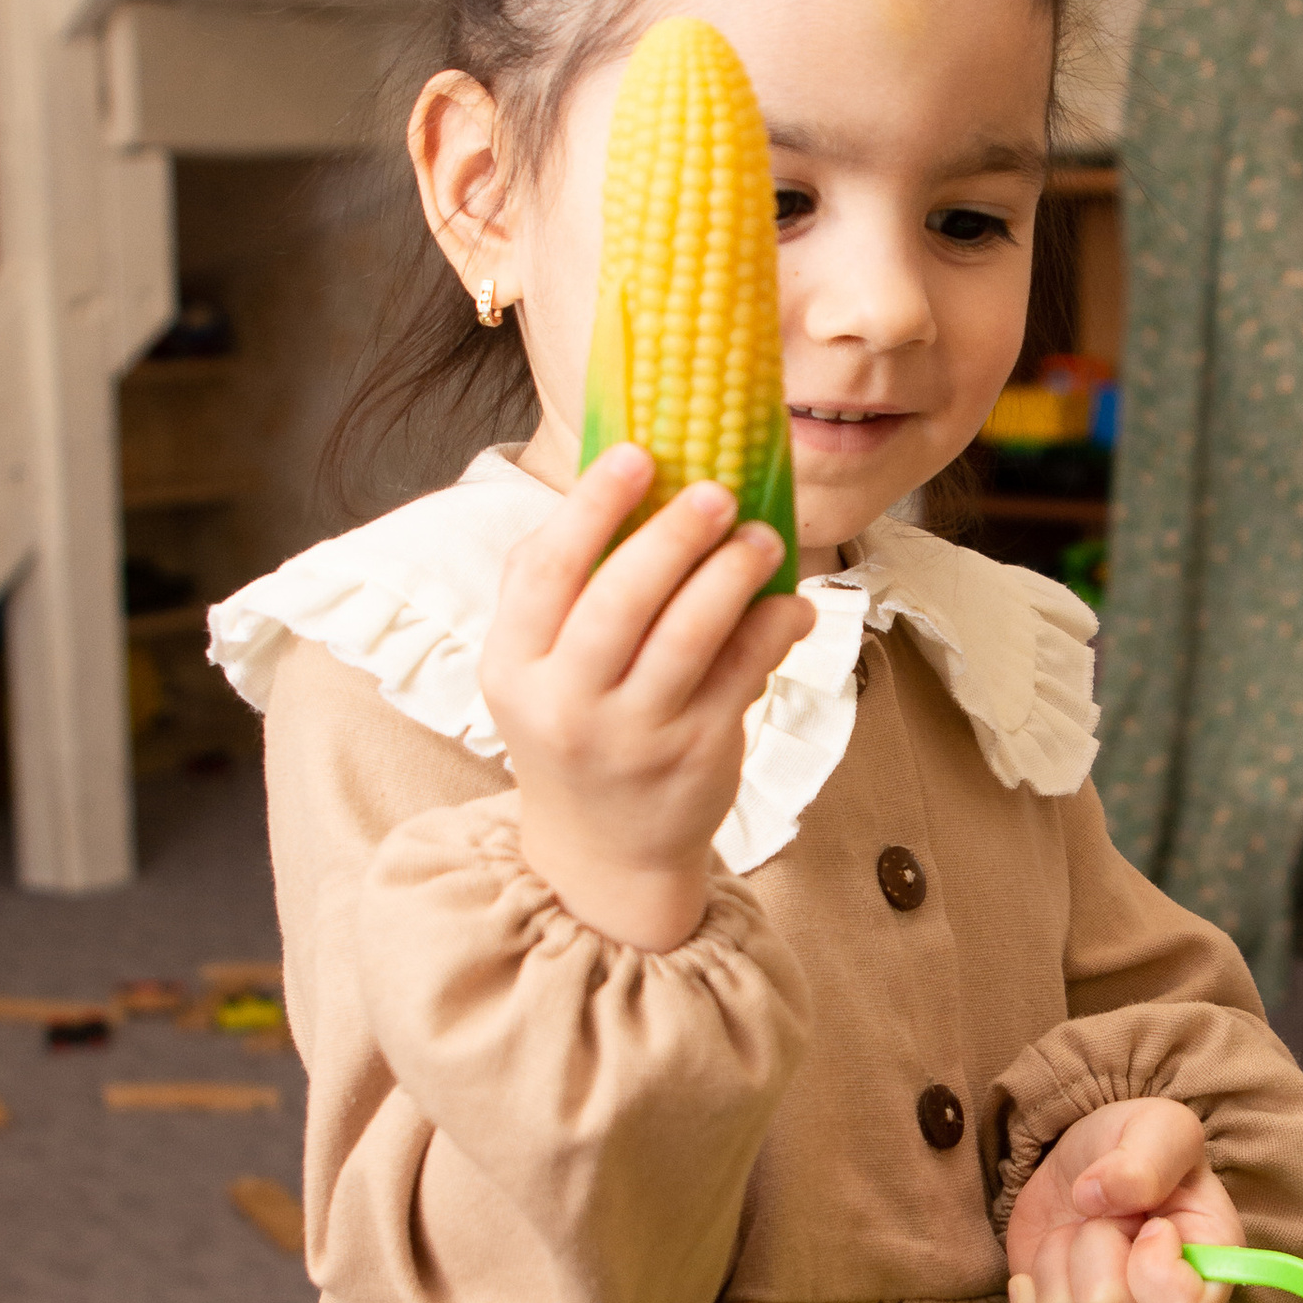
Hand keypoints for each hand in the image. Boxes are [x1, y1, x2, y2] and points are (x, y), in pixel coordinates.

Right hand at [481, 446, 811, 950]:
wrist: (603, 848)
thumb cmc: (573, 728)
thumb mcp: (531, 668)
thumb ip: (549, 585)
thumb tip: (610, 480)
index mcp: (513, 666)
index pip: (545, 572)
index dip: (592, 506)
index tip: (637, 454)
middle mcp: (567, 702)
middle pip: (621, 599)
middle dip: (675, 534)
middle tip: (716, 491)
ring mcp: (634, 733)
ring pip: (689, 635)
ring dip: (733, 573)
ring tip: (762, 538)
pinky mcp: (697, 753)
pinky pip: (743, 673)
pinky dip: (772, 627)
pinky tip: (789, 603)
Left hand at [1003, 1097, 1241, 1302]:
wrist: (1086, 1161)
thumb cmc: (1133, 1145)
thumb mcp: (1156, 1126)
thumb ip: (1146, 1156)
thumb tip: (1099, 1195)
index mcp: (1213, 1265)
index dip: (1150, 1266)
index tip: (1150, 1223)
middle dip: (1088, 1243)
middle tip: (1105, 1217)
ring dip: (1056, 1262)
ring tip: (1079, 1233)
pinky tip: (1037, 1276)